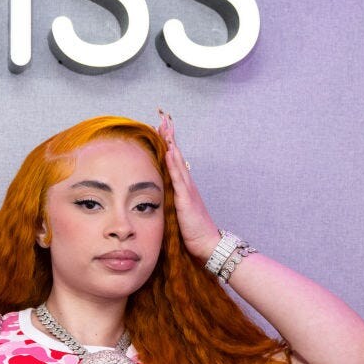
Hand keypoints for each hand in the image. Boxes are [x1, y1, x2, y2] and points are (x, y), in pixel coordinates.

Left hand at [157, 109, 220, 262]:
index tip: (161, 130)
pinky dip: (174, 164)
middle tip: (163, 119)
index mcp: (184, 189)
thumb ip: (169, 204)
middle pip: (177, 157)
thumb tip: (156, 199)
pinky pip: (179, 178)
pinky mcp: (187, 200)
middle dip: (170, 138)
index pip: (174, 163)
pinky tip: (170, 152)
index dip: (168, 146)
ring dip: (172, 145)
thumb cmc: (192, 233)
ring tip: (166, 128)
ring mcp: (188, 191)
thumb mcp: (177, 215)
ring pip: (178, 163)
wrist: (207, 245)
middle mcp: (187, 186)